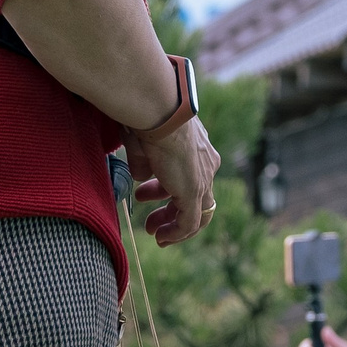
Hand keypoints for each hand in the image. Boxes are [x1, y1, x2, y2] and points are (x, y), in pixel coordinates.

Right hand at [126, 118, 220, 246]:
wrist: (158, 109)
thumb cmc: (147, 117)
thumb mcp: (143, 141)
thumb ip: (144, 161)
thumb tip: (141, 176)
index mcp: (197, 148)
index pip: (190, 176)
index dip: (169, 191)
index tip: (149, 198)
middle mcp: (206, 164)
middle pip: (195, 197)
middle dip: (169, 211)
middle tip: (150, 221)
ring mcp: (202, 179)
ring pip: (196, 213)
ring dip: (172, 225)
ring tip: (152, 231)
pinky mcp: (194, 192)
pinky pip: (189, 222)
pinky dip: (176, 233)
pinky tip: (161, 238)